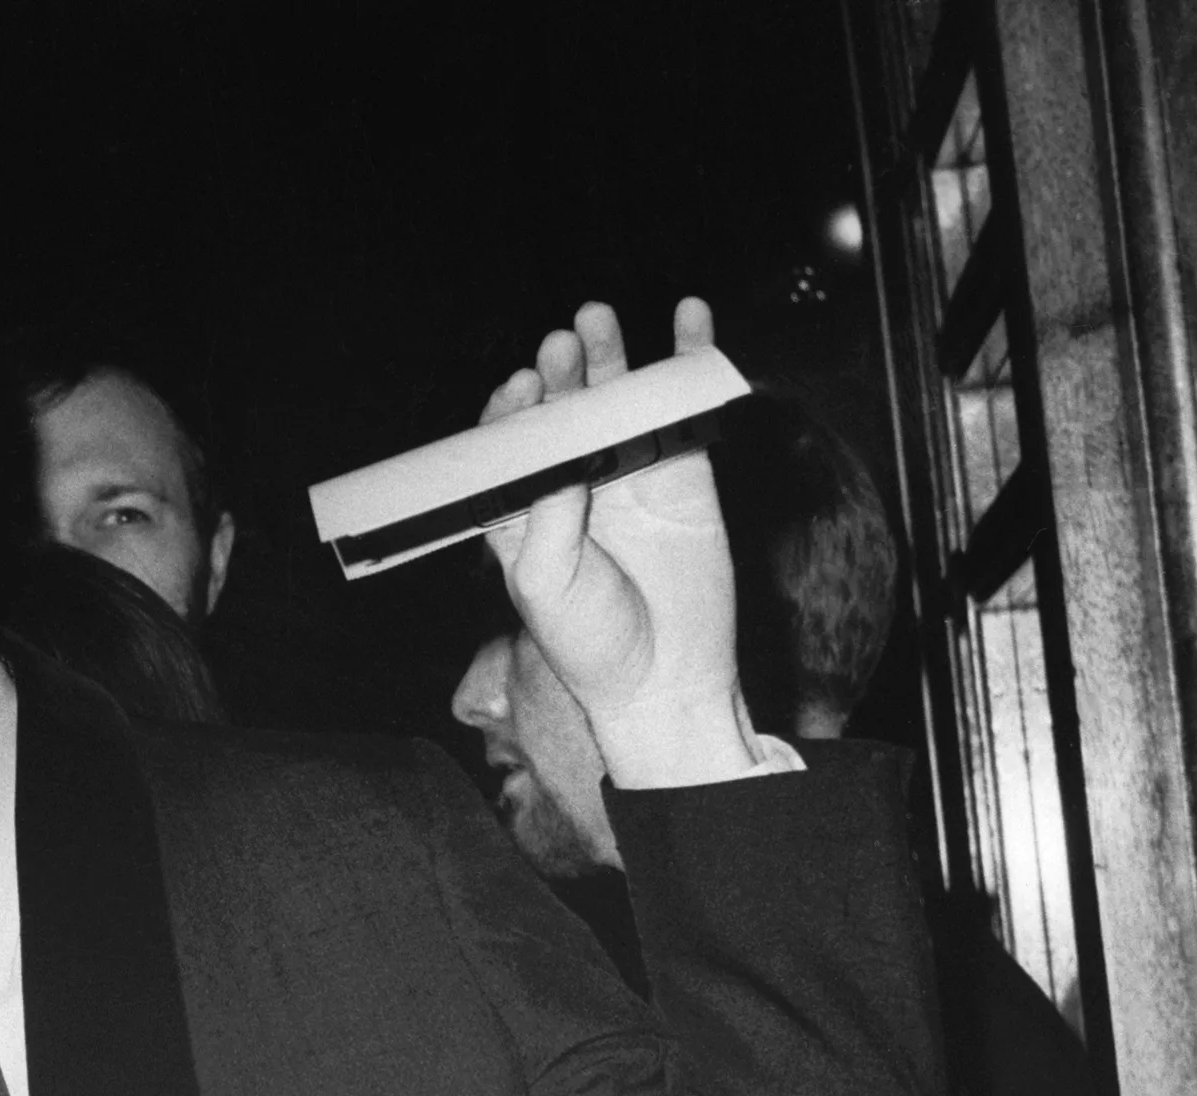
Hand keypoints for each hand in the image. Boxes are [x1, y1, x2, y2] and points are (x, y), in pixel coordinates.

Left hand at [480, 299, 758, 790]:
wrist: (667, 677)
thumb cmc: (591, 644)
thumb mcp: (547, 585)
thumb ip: (547, 517)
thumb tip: (559, 451)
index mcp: (522, 513)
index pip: (508, 444)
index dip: (512, 411)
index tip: (521, 389)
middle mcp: (571, 486)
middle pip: (560, 410)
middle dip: (558, 373)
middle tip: (560, 345)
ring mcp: (628, 475)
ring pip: (614, 400)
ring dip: (608, 355)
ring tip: (596, 317)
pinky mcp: (683, 473)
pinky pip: (680, 409)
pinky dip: (684, 362)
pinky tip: (688, 320)